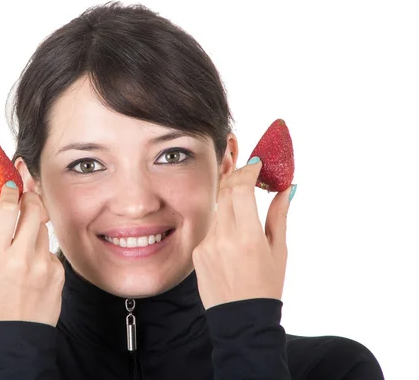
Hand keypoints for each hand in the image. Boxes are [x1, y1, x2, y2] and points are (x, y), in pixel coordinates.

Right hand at [0, 183, 63, 325]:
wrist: (17, 335)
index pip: (8, 208)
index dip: (11, 189)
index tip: (12, 182)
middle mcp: (21, 257)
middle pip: (34, 209)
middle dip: (31, 197)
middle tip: (26, 195)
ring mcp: (43, 264)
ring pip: (43, 228)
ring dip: (34, 227)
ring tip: (22, 245)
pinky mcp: (59, 271)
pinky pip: (50, 249)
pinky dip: (41, 251)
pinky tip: (33, 268)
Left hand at [192, 159, 294, 308]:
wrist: (241, 319)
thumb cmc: (266, 286)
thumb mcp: (279, 251)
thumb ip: (278, 216)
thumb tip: (286, 189)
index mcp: (248, 237)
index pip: (241, 189)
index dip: (248, 171)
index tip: (256, 164)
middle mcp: (224, 238)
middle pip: (225, 192)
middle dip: (236, 177)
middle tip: (247, 170)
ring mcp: (206, 245)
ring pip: (217, 209)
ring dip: (229, 200)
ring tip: (242, 198)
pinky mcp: (197, 252)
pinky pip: (210, 228)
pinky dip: (222, 222)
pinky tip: (232, 231)